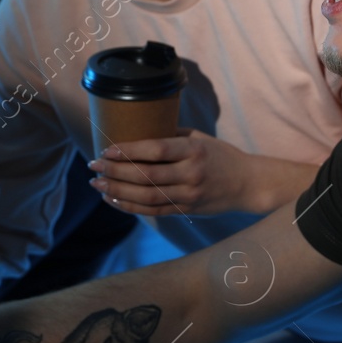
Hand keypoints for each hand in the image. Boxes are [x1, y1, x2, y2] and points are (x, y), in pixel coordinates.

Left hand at [86, 129, 263, 215]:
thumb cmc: (219, 155)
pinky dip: (130, 206)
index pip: (155, 150)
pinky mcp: (186, 209)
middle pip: (146, 176)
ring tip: (97, 184)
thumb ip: (170, 136)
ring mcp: (189, 195)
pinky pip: (153, 211)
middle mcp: (191, 174)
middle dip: (115, 172)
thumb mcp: (199, 138)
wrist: (247, 184)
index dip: (128, 151)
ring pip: (146, 197)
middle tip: (93, 166)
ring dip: (117, 191)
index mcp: (193, 150)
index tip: (106, 150)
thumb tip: (135, 131)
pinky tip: (113, 200)